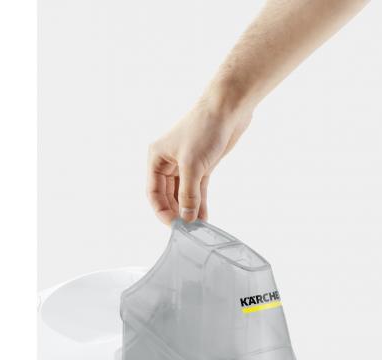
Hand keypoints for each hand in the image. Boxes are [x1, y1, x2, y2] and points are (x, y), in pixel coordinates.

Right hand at [147, 95, 251, 224]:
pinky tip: (204, 217)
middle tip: (187, 230)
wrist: (227, 109)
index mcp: (157, 158)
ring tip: (197, 228)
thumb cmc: (204, 128)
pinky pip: (198, 190)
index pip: (153, 193)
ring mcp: (186, 165)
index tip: (174, 225)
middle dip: (177, 212)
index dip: (162, 211)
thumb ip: (188, 194)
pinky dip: (200, 203)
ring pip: (184, 194)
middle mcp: (168, 162)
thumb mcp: (193, 165)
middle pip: (168, 196)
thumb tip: (187, 218)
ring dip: (190, 210)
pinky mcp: (202, 166)